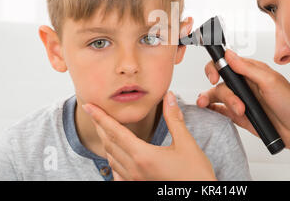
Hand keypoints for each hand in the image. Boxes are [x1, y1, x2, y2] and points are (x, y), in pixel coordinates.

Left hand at [83, 91, 216, 180]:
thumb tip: (168, 98)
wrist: (200, 198)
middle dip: (100, 126)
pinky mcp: (139, 186)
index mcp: (144, 156)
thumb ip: (174, 119)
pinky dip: (113, 160)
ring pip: (111, 158)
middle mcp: (135, 170)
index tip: (90, 107)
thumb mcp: (186, 143)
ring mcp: (135, 180)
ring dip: (106, 141)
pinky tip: (115, 155)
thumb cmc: (195, 175)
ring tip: (104, 129)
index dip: (101, 117)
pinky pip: (117, 173)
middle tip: (94, 112)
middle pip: (109, 143)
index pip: (116, 132)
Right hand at [197, 49, 289, 149]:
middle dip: (223, 92)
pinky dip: (212, 109)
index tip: (214, 77)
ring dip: (223, 103)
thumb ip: (248, 68)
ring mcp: (240, 99)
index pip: (225, 62)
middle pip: (220, 81)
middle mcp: (243, 83)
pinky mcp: (237, 114)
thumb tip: (229, 55)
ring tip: (239, 111)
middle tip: (234, 101)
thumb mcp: (271, 81)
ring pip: (218, 96)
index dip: (215, 67)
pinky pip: (219, 109)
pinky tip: (210, 110)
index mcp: (251, 71)